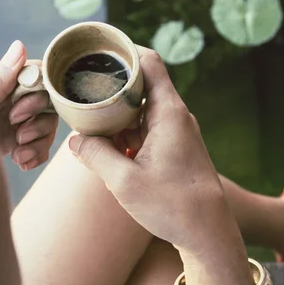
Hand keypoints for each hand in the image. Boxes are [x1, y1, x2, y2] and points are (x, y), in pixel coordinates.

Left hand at [0, 41, 57, 167]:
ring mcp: (11, 120)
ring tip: (19, 155)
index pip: (30, 73)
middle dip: (37, 122)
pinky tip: (21, 162)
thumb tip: (20, 45)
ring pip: (47, 123)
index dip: (34, 95)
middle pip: (45, 100)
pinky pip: (41, 142)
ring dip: (38, 142)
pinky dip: (36, 154)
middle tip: (19, 136)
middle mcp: (4, 98)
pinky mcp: (16, 141)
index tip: (18, 114)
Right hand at [69, 47, 242, 257]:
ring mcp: (176, 132)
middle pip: (140, 85)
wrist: (208, 233)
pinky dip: (127, 135)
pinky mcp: (175, 149)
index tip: (95, 53)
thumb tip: (75, 140)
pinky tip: (109, 150)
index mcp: (168, 112)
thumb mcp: (123, 181)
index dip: (122, 51)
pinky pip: (146, 130)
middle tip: (80, 95)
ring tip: (90, 126)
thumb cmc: (172, 206)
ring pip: (141, 110)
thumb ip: (94, 155)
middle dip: (110, 90)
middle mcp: (175, 115)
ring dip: (116, 117)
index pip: (148, 61)